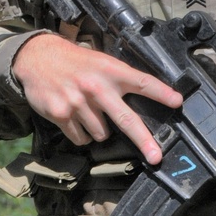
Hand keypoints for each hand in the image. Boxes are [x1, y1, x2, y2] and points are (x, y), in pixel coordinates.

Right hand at [12, 32, 181, 162]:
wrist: (37, 58)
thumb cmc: (76, 62)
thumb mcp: (101, 62)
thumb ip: (119, 79)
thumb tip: (144, 102)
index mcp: (111, 70)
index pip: (142, 82)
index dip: (161, 93)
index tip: (178, 102)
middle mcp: (96, 87)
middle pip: (126, 119)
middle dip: (144, 140)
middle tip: (156, 157)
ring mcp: (78, 102)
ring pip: (101, 134)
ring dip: (99, 130)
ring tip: (89, 112)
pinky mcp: (61, 114)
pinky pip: (80, 138)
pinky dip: (81, 134)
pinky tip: (75, 118)